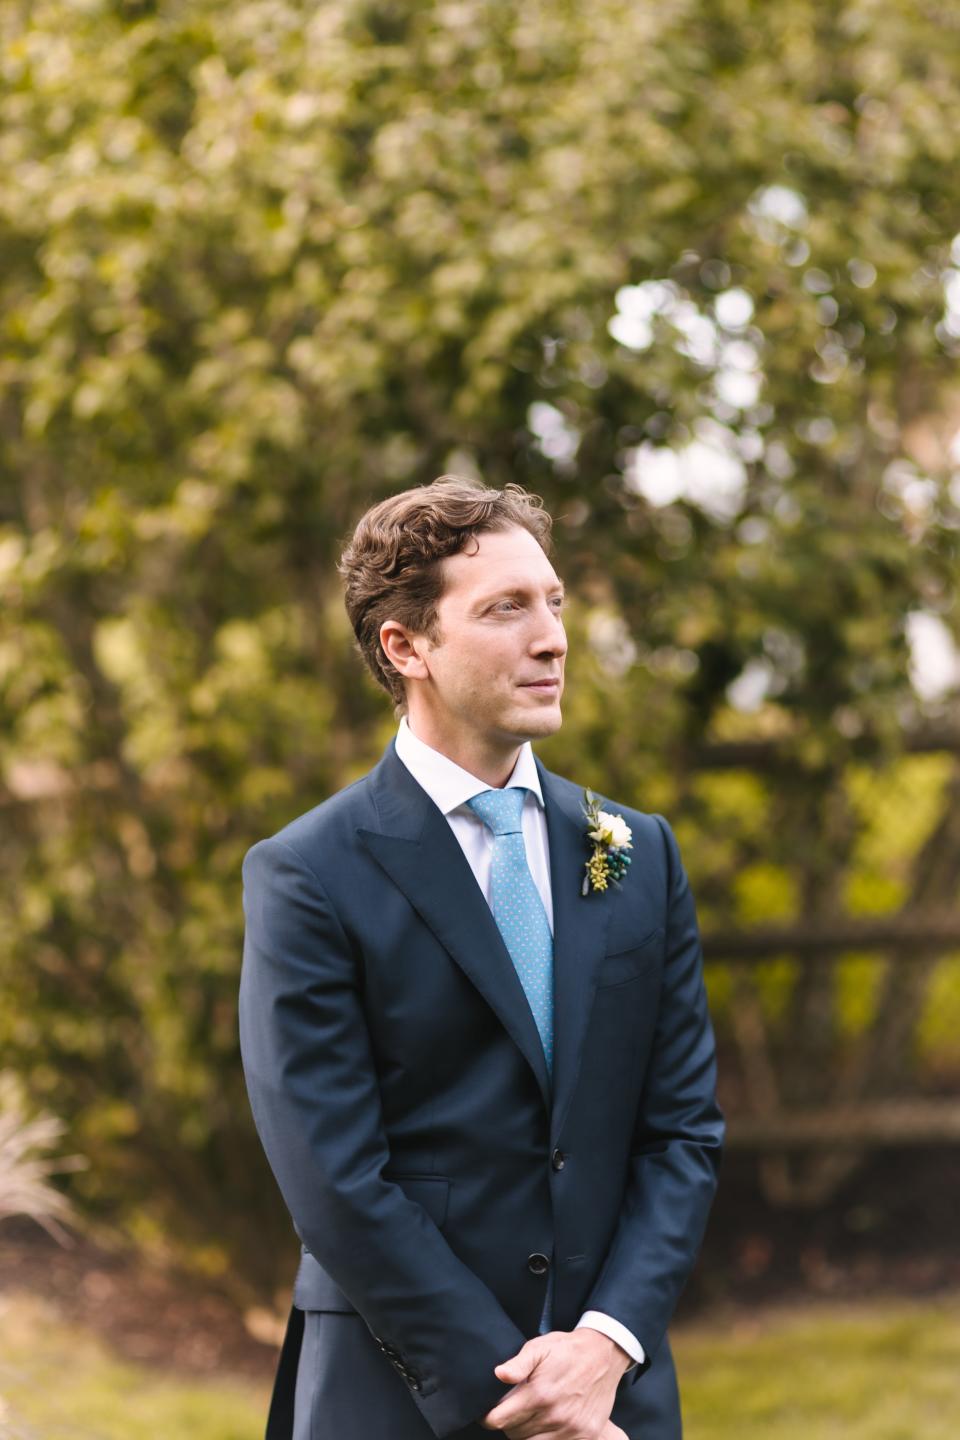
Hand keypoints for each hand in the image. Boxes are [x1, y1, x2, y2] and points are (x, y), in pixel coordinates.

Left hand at [481, 1327, 631, 1438]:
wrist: (603, 1355)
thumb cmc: (566, 1350)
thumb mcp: (539, 1347)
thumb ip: (518, 1363)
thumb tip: (499, 1375)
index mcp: (539, 1394)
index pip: (501, 1420)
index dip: (489, 1418)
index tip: (487, 1414)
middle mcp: (555, 1416)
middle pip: (515, 1434)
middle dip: (508, 1425)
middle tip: (511, 1412)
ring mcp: (571, 1429)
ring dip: (525, 1434)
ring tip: (527, 1418)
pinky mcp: (585, 1435)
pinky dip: (546, 1439)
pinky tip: (544, 1426)